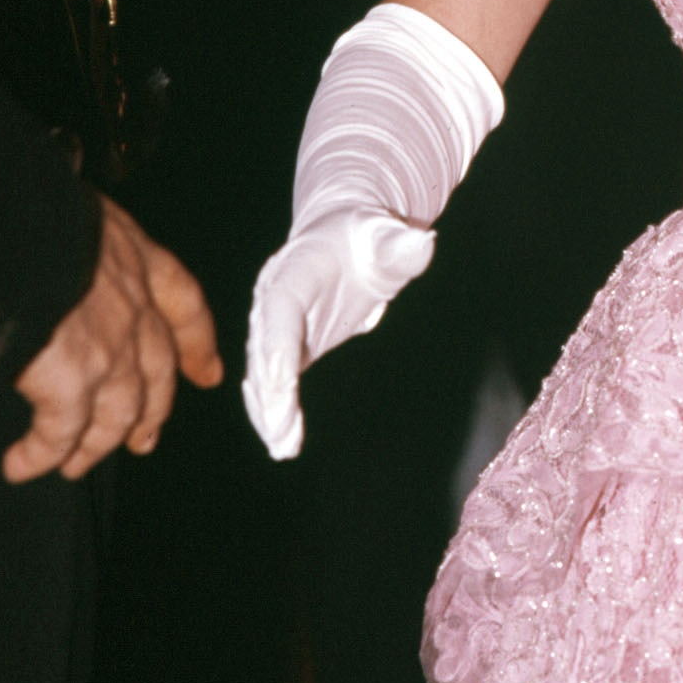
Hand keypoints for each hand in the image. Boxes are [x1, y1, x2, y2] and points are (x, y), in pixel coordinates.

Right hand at [5, 194, 223, 482]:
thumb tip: (66, 260)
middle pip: (158, 373)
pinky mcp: (71, 381)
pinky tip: (23, 465)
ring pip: (118, 414)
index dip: (197, 342)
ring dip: (95, 445)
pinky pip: (61, 432)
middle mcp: (135, 307)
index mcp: (139, 259)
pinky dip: (42, 454)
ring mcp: (110, 348)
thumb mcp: (79, 216)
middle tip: (144, 439)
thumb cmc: (37, 209)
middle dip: (153, 411)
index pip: (184, 305)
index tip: (208, 372)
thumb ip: (87, 248)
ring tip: (74, 465)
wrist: (15, 222)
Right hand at [242, 207, 432, 459]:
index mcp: (291, 270)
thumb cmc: (367, 237)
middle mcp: (272, 299)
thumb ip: (399, 246)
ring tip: (283, 446)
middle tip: (280, 433)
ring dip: (268, 410)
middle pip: (264, 348)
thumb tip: (420, 243)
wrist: (345, 238)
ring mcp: (273, 325)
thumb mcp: (385, 236)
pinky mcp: (285, 346)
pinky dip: (274, 409)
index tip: (281, 382)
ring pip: (262, 371)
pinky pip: (272, 381)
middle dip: (269, 392)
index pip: (279, 309)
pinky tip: (283, 439)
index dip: (277, 345)